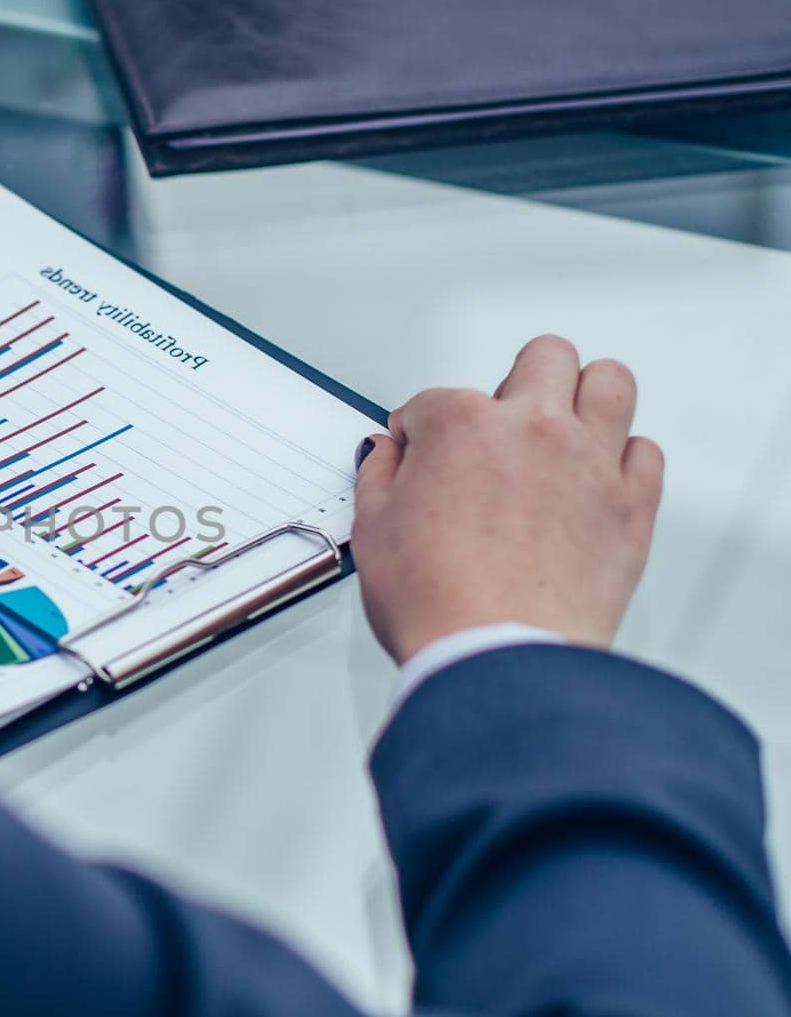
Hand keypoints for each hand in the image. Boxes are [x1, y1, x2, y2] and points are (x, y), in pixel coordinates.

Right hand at [351, 335, 663, 663]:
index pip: (434, 400)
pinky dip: (623, 457)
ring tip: (563, 424)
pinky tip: (596, 476)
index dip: (419, 429)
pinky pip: (645, 452)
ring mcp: (590, 463)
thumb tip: (385, 453)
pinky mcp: (631, 506)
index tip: (417, 453)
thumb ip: (378, 476)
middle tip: (499, 420)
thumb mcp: (372, 531)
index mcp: (463, 426)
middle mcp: (534, 429)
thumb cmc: (436, 602)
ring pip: (610, 382)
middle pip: (544, 358)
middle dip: (516, 379)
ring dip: (585, 394)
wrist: (498, 657)